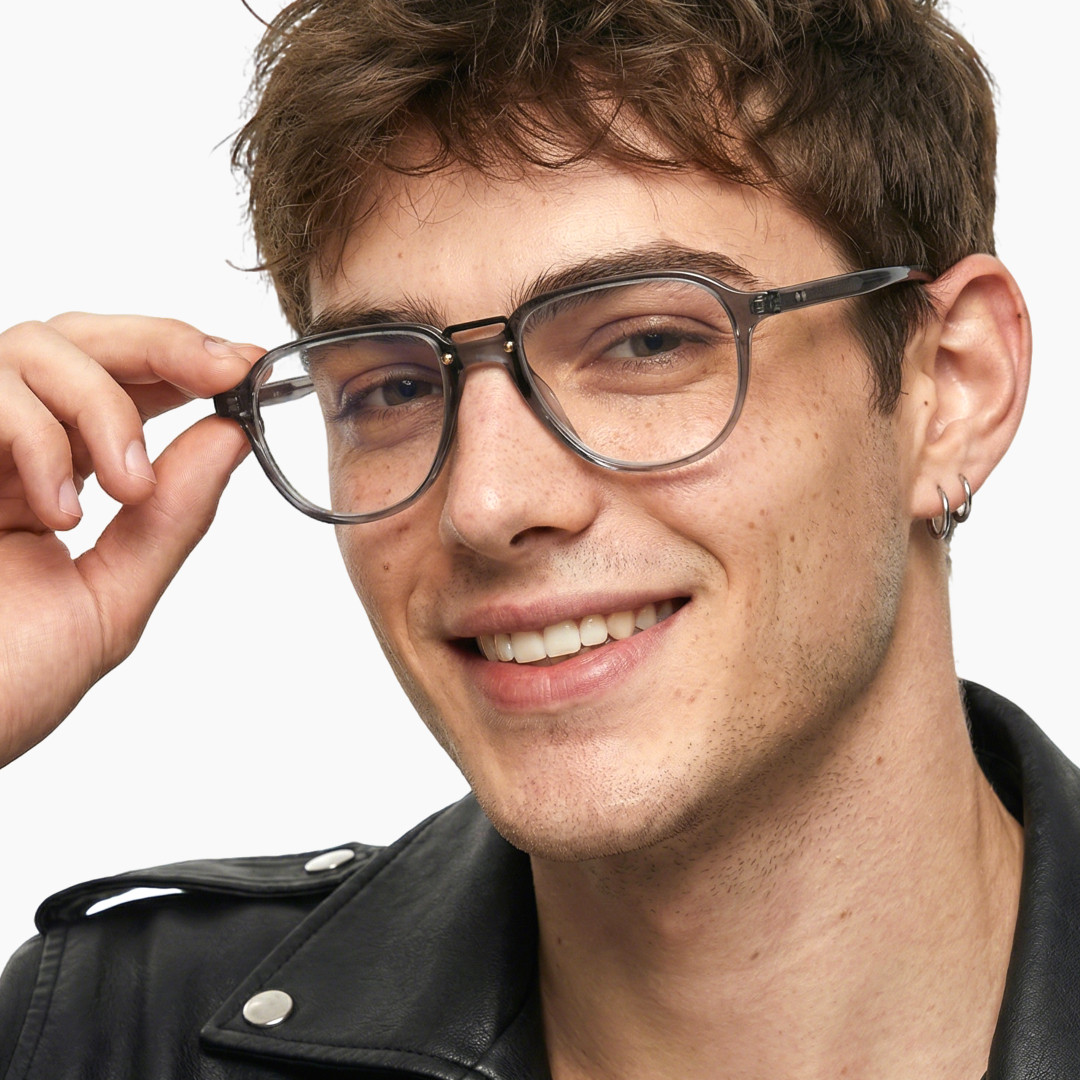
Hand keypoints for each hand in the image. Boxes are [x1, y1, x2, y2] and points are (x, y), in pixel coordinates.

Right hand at [0, 313, 261, 766]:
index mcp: (46, 481)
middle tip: (224, 372)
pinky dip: (39, 436)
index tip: (246, 365)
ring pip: (34, 345)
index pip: (119, 386)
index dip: (184, 361)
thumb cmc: (0, 683)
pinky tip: (59, 509)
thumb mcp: (108, 600)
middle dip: (163, 343)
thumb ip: (171, 518)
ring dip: (103, 405)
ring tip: (126, 487)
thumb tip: (230, 440)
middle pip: (78, 339)